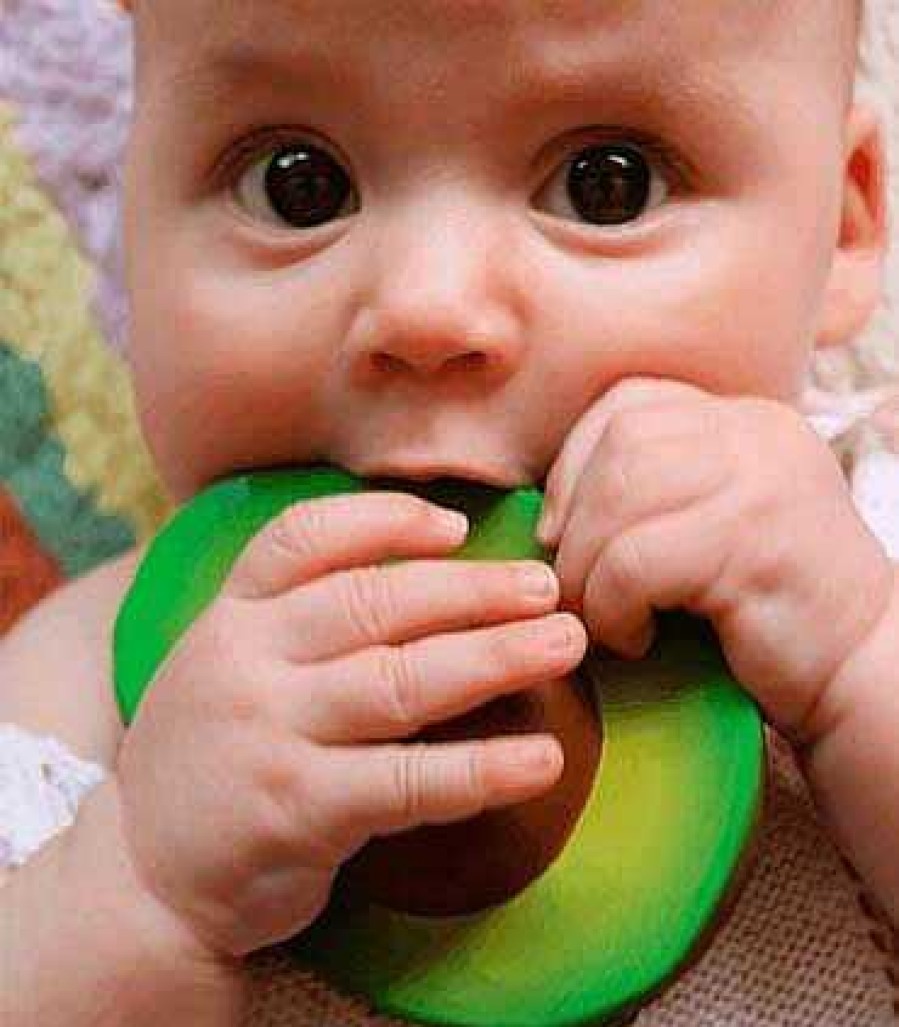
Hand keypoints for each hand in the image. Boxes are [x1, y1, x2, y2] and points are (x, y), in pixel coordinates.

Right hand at [114, 491, 586, 958]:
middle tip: (545, 588)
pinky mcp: (296, 812)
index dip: (385, 522)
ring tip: (564, 644)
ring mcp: (269, 735)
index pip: (302, 538)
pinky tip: (543, 762)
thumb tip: (426, 569)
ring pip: (398, 682)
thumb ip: (299, 618)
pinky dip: (480, 769)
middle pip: (373, 604)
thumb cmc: (214, 752)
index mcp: (232, 614)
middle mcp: (245, 661)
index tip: (458, 527)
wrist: (144, 874)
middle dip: (470, 591)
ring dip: (493, 658)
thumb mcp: (228, 663)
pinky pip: (405, 782)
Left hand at [536, 377, 894, 744]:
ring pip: (619, 497)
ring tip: (598, 616)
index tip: (560, 528)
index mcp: (746, 422)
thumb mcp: (713, 526)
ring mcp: (762, 484)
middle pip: (619, 442)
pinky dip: (613, 607)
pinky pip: (636, 561)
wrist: (860, 676)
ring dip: (584, 567)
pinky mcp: (755, 545)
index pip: (630, 402)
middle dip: (572, 519)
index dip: (573, 462)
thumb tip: (549, 513)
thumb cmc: (765, 613)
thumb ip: (653, 494)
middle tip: (571, 583)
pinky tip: (636, 639)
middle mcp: (758, 435)